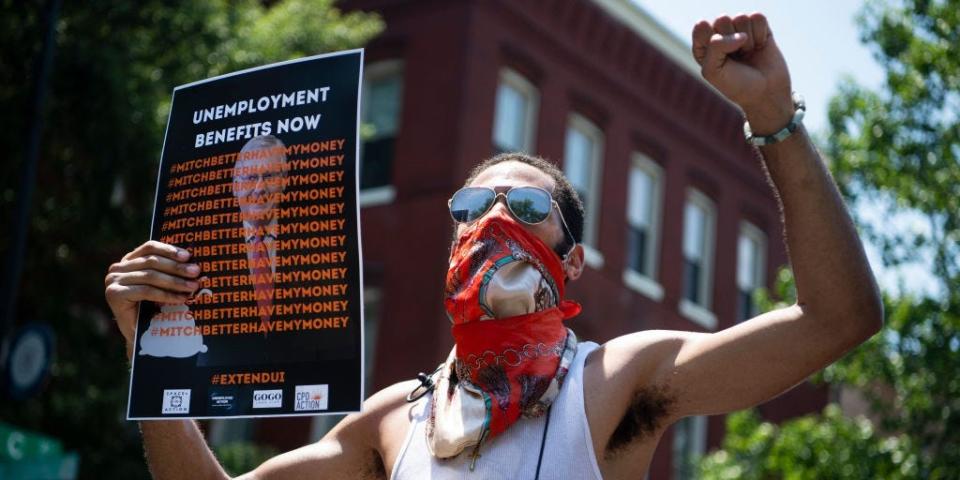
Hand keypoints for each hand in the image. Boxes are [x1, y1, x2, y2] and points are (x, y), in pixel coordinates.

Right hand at [104, 241, 200, 356]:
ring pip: (150, 276)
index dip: (170, 250)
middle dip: (177, 267)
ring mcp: (114, 281)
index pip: (150, 248)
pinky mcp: (114, 294)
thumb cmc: (154, 308)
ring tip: (193, 287)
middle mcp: (118, 268)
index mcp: (129, 260)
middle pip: (152, 262)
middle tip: (196, 272)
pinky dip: (166, 294)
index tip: (189, 256)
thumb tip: (194, 262)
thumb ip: (170, 271)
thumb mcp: (161, 285)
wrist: (139, 336)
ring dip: (175, 281)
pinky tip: (181, 298)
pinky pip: (146, 291)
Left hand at [692, 13, 792, 133]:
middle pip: (722, 19)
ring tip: (748, 54)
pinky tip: (760, 47)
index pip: (701, 26)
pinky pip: (758, 17)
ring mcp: (741, 28)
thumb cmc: (735, 85)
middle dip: (731, 40)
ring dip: (747, 40)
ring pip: (741, 17)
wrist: (765, 94)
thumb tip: (740, 34)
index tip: (721, 58)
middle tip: (737, 57)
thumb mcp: (714, 71)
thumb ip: (716, 47)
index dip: (713, 41)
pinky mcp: (760, 26)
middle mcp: (721, 33)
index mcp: (704, 44)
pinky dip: (760, 34)